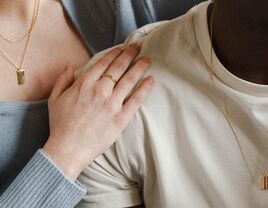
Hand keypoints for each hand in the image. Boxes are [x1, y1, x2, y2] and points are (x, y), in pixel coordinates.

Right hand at [43, 43, 153, 180]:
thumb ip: (62, 80)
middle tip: (138, 46)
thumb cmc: (60, 125)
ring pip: (129, 80)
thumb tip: (70, 66)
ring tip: (147, 59)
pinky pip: (136, 100)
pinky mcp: (121, 118)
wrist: (68, 149)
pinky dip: (145, 89)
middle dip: (130, 54)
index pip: (103, 63)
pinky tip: (151, 80)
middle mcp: (100, 90)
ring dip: (139, 67)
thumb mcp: (54, 99)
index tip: (123, 47)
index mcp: (85, 84)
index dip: (115, 53)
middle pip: (119, 67)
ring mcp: (112, 104)